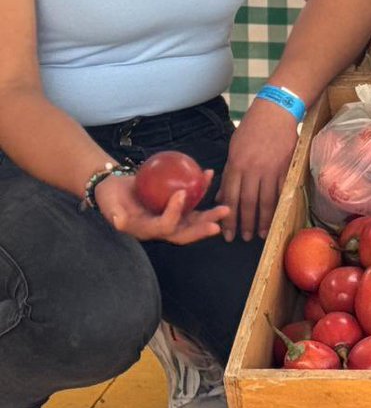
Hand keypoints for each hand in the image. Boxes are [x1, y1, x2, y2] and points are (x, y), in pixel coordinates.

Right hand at [95, 171, 230, 244]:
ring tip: (226, 206)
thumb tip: (119, 222)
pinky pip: (192, 202)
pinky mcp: (175, 207)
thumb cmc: (110, 196)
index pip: (164, 227)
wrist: (115, 187)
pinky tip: (209, 175)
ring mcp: (170, 218)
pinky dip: (202, 189)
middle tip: (220, 219)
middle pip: (184, 232)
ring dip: (210, 214)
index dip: (173, 213)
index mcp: (145, 230)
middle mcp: (161, 228)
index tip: (181, 194)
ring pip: (193, 220)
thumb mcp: (108, 204)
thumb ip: (114, 213)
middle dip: (202, 228)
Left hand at [216, 100, 299, 241]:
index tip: (227, 233)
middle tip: (243, 238)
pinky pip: (282, 190)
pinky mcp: (286, 166)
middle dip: (245, 223)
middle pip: (248, 203)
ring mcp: (271, 169)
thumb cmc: (251, 128)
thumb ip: (228, 174)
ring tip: (260, 233)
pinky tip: (277, 216)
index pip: (231, 198)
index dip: (229, 218)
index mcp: (236, 165)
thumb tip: (221, 198)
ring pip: (266, 200)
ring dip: (263, 220)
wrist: (275, 112)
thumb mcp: (233, 148)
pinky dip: (279, 205)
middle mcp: (253, 169)